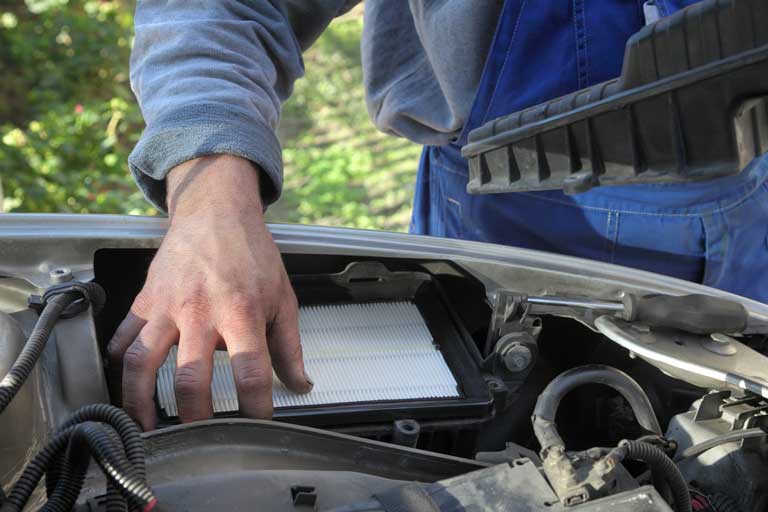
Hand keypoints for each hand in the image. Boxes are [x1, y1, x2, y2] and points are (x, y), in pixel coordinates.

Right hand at [108, 155, 311, 429]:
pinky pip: (122, 338)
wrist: (216, 212)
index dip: (255, 408)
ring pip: (142, 363)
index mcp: (241, 311)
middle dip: (196, 417)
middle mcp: (200, 311)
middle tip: (202, 437)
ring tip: (149, 428)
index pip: (249, 372)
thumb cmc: (252, 254)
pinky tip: (125, 387)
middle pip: (190, 378)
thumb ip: (289, 345)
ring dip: (141, 402)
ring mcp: (166, 306)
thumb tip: (301, 384)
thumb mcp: (282, 297)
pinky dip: (118, 367)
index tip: (257, 426)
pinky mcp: (145, 300)